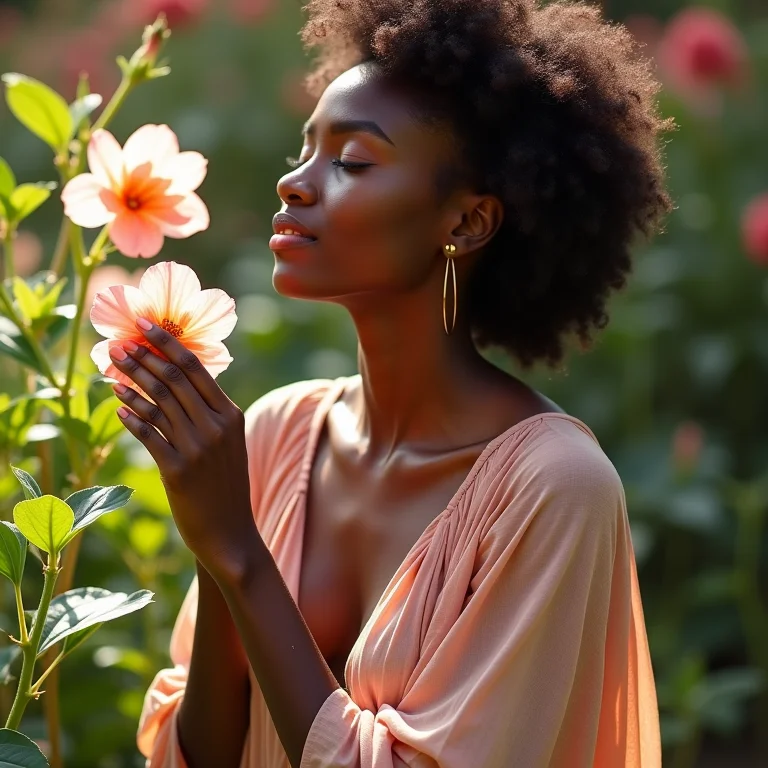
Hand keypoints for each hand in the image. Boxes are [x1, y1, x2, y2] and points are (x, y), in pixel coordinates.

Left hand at [108, 318, 257, 582]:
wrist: (231, 533)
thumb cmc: (226, 486)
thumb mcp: (229, 444)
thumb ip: (210, 413)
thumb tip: (178, 380)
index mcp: (232, 415)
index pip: (197, 368)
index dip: (168, 343)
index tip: (146, 325)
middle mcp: (217, 427)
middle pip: (173, 380)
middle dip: (143, 357)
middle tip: (118, 344)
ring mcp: (198, 448)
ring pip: (158, 403)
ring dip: (131, 381)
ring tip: (111, 368)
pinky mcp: (179, 470)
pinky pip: (148, 434)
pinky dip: (131, 416)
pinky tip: (117, 405)